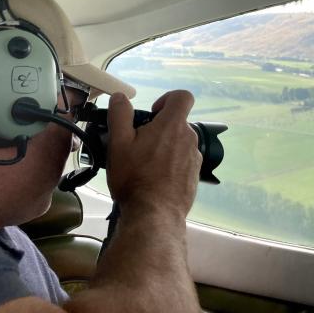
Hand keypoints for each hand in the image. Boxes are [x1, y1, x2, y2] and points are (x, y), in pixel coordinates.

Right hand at [106, 90, 201, 217]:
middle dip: (159, 129)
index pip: (183, 96)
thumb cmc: (135, 178)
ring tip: (144, 166)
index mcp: (173, 125)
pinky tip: (154, 180)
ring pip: (179, 144)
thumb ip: (120, 114)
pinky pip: (182, 162)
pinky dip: (170, 165)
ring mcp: (195, 159)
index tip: (152, 114)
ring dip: (164, 148)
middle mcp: (189, 139)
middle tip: (138, 145)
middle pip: (177, 123)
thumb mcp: (118, 143)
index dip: (167, 99)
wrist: (154, 215)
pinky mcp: (195, 177)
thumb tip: (120, 97)